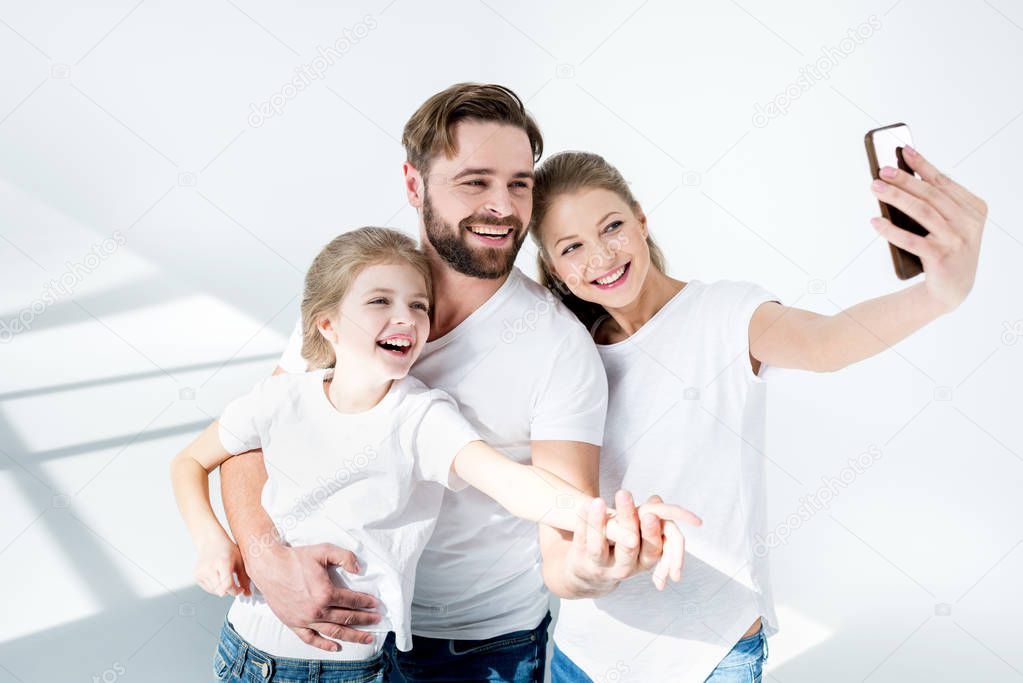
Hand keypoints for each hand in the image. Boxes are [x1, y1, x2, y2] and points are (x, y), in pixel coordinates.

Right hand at [195, 532, 250, 596]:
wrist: (210, 541)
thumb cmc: (226, 548)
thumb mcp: (239, 561)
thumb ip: (244, 578)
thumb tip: (248, 594)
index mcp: (222, 562)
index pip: (228, 585)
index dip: (236, 591)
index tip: (240, 589)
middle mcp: (209, 568)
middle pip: (221, 591)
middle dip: (230, 591)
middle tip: (234, 584)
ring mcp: (201, 572)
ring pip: (214, 592)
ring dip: (222, 589)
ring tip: (225, 577)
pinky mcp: (196, 576)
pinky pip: (208, 589)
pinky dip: (215, 587)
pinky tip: (218, 577)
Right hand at [246, 542, 381, 651]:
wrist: (270, 567)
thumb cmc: (296, 558)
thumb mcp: (323, 551)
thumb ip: (344, 556)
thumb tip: (358, 569)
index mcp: (325, 593)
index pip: (352, 601)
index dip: (366, 603)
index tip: (376, 605)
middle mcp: (317, 610)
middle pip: (347, 618)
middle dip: (365, 620)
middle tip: (377, 621)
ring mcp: (305, 620)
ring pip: (334, 632)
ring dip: (352, 636)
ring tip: (367, 638)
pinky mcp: (294, 624)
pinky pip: (311, 639)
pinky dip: (324, 645)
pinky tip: (336, 647)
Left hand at [562, 490, 696, 595]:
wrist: (591, 576)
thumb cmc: (622, 549)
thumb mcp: (638, 539)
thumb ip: (649, 519)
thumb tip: (656, 500)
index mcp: (644, 562)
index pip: (652, 549)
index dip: (651, 533)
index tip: (650, 514)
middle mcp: (624, 568)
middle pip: (627, 546)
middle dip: (627, 520)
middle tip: (625, 495)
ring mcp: (600, 566)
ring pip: (598, 547)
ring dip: (598, 522)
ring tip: (598, 501)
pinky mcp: (580, 560)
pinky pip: (580, 540)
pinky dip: (582, 522)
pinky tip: (584, 506)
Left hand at [870, 145, 986, 310]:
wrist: (953, 289)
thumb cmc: (945, 249)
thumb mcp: (948, 223)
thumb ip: (933, 203)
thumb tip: (901, 178)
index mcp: (975, 208)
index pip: (944, 182)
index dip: (922, 165)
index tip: (904, 150)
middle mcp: (969, 222)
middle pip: (931, 194)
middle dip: (904, 179)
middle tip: (881, 170)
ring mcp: (957, 240)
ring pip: (922, 212)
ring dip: (895, 197)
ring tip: (875, 188)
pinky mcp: (942, 258)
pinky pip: (912, 240)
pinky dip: (891, 230)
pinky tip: (875, 222)